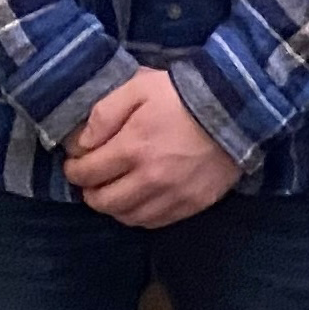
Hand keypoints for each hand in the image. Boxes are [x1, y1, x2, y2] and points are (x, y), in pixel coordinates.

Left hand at [61, 67, 241, 228]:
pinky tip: (136, 200)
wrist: (234, 109)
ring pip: (127, 217)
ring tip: (111, 191)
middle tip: (89, 180)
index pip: (88, 173)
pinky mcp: (191, 205)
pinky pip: (154, 222)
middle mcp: (149, 179)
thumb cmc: (181, 94)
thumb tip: (81, 143)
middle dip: (89, 192)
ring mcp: (172, 196)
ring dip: (112, 207)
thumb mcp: (138, 87)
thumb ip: (105, 113)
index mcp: (132, 147)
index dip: (74, 170)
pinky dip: (138, 215)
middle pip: (103, 202)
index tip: (74, 163)